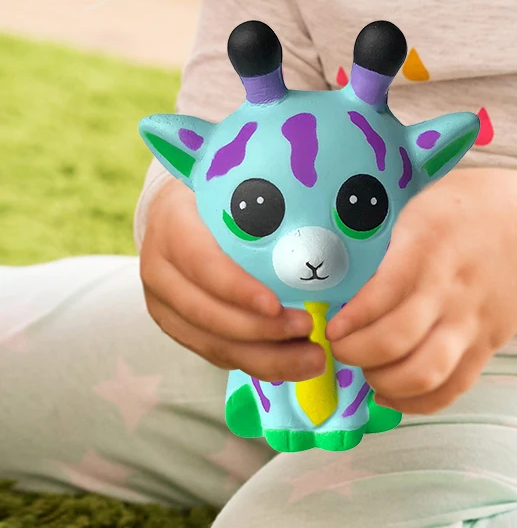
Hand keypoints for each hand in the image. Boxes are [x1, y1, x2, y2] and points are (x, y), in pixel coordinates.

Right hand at [139, 177, 321, 381]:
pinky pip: (214, 352)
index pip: (202, 263)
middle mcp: (159, 268)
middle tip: (310, 332)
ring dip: (265, 356)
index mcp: (173, 225)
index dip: (237, 289)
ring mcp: (162, 303)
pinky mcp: (175, 326)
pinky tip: (290, 363)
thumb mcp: (233, 188)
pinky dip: (254, 361)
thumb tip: (323, 219)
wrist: (175, 210)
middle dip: (261, 331)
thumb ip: (262, 204)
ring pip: (212, 342)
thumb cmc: (220, 195)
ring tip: (312, 358)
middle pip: (208, 313)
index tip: (276, 306)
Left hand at [324, 167, 516, 415]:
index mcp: (431, 243)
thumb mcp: (431, 201)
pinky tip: (393, 389)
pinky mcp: (488, 344)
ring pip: (424, 373)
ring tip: (367, 368)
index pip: (382, 294)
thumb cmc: (480, 206)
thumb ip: (394, 236)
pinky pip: (451, 388)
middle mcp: (452, 286)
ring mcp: (473, 320)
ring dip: (383, 381)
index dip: (349, 320)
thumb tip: (344, 271)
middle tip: (340, 346)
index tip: (332, 324)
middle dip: (355, 354)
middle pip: (396, 341)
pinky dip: (416, 401)